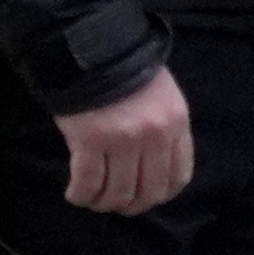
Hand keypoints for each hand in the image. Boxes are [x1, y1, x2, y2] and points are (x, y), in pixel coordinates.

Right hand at [52, 66, 197, 217]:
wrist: (94, 49)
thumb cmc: (127, 70)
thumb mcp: (162, 96)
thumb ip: (164, 128)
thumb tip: (153, 165)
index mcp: (176, 124)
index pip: (178, 177)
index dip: (160, 195)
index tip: (144, 197)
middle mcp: (154, 136)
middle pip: (148, 192)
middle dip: (130, 206)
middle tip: (114, 203)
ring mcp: (123, 140)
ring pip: (116, 193)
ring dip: (102, 203)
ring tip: (91, 199)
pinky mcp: (90, 141)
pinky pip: (87, 184)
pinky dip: (80, 195)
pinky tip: (75, 194)